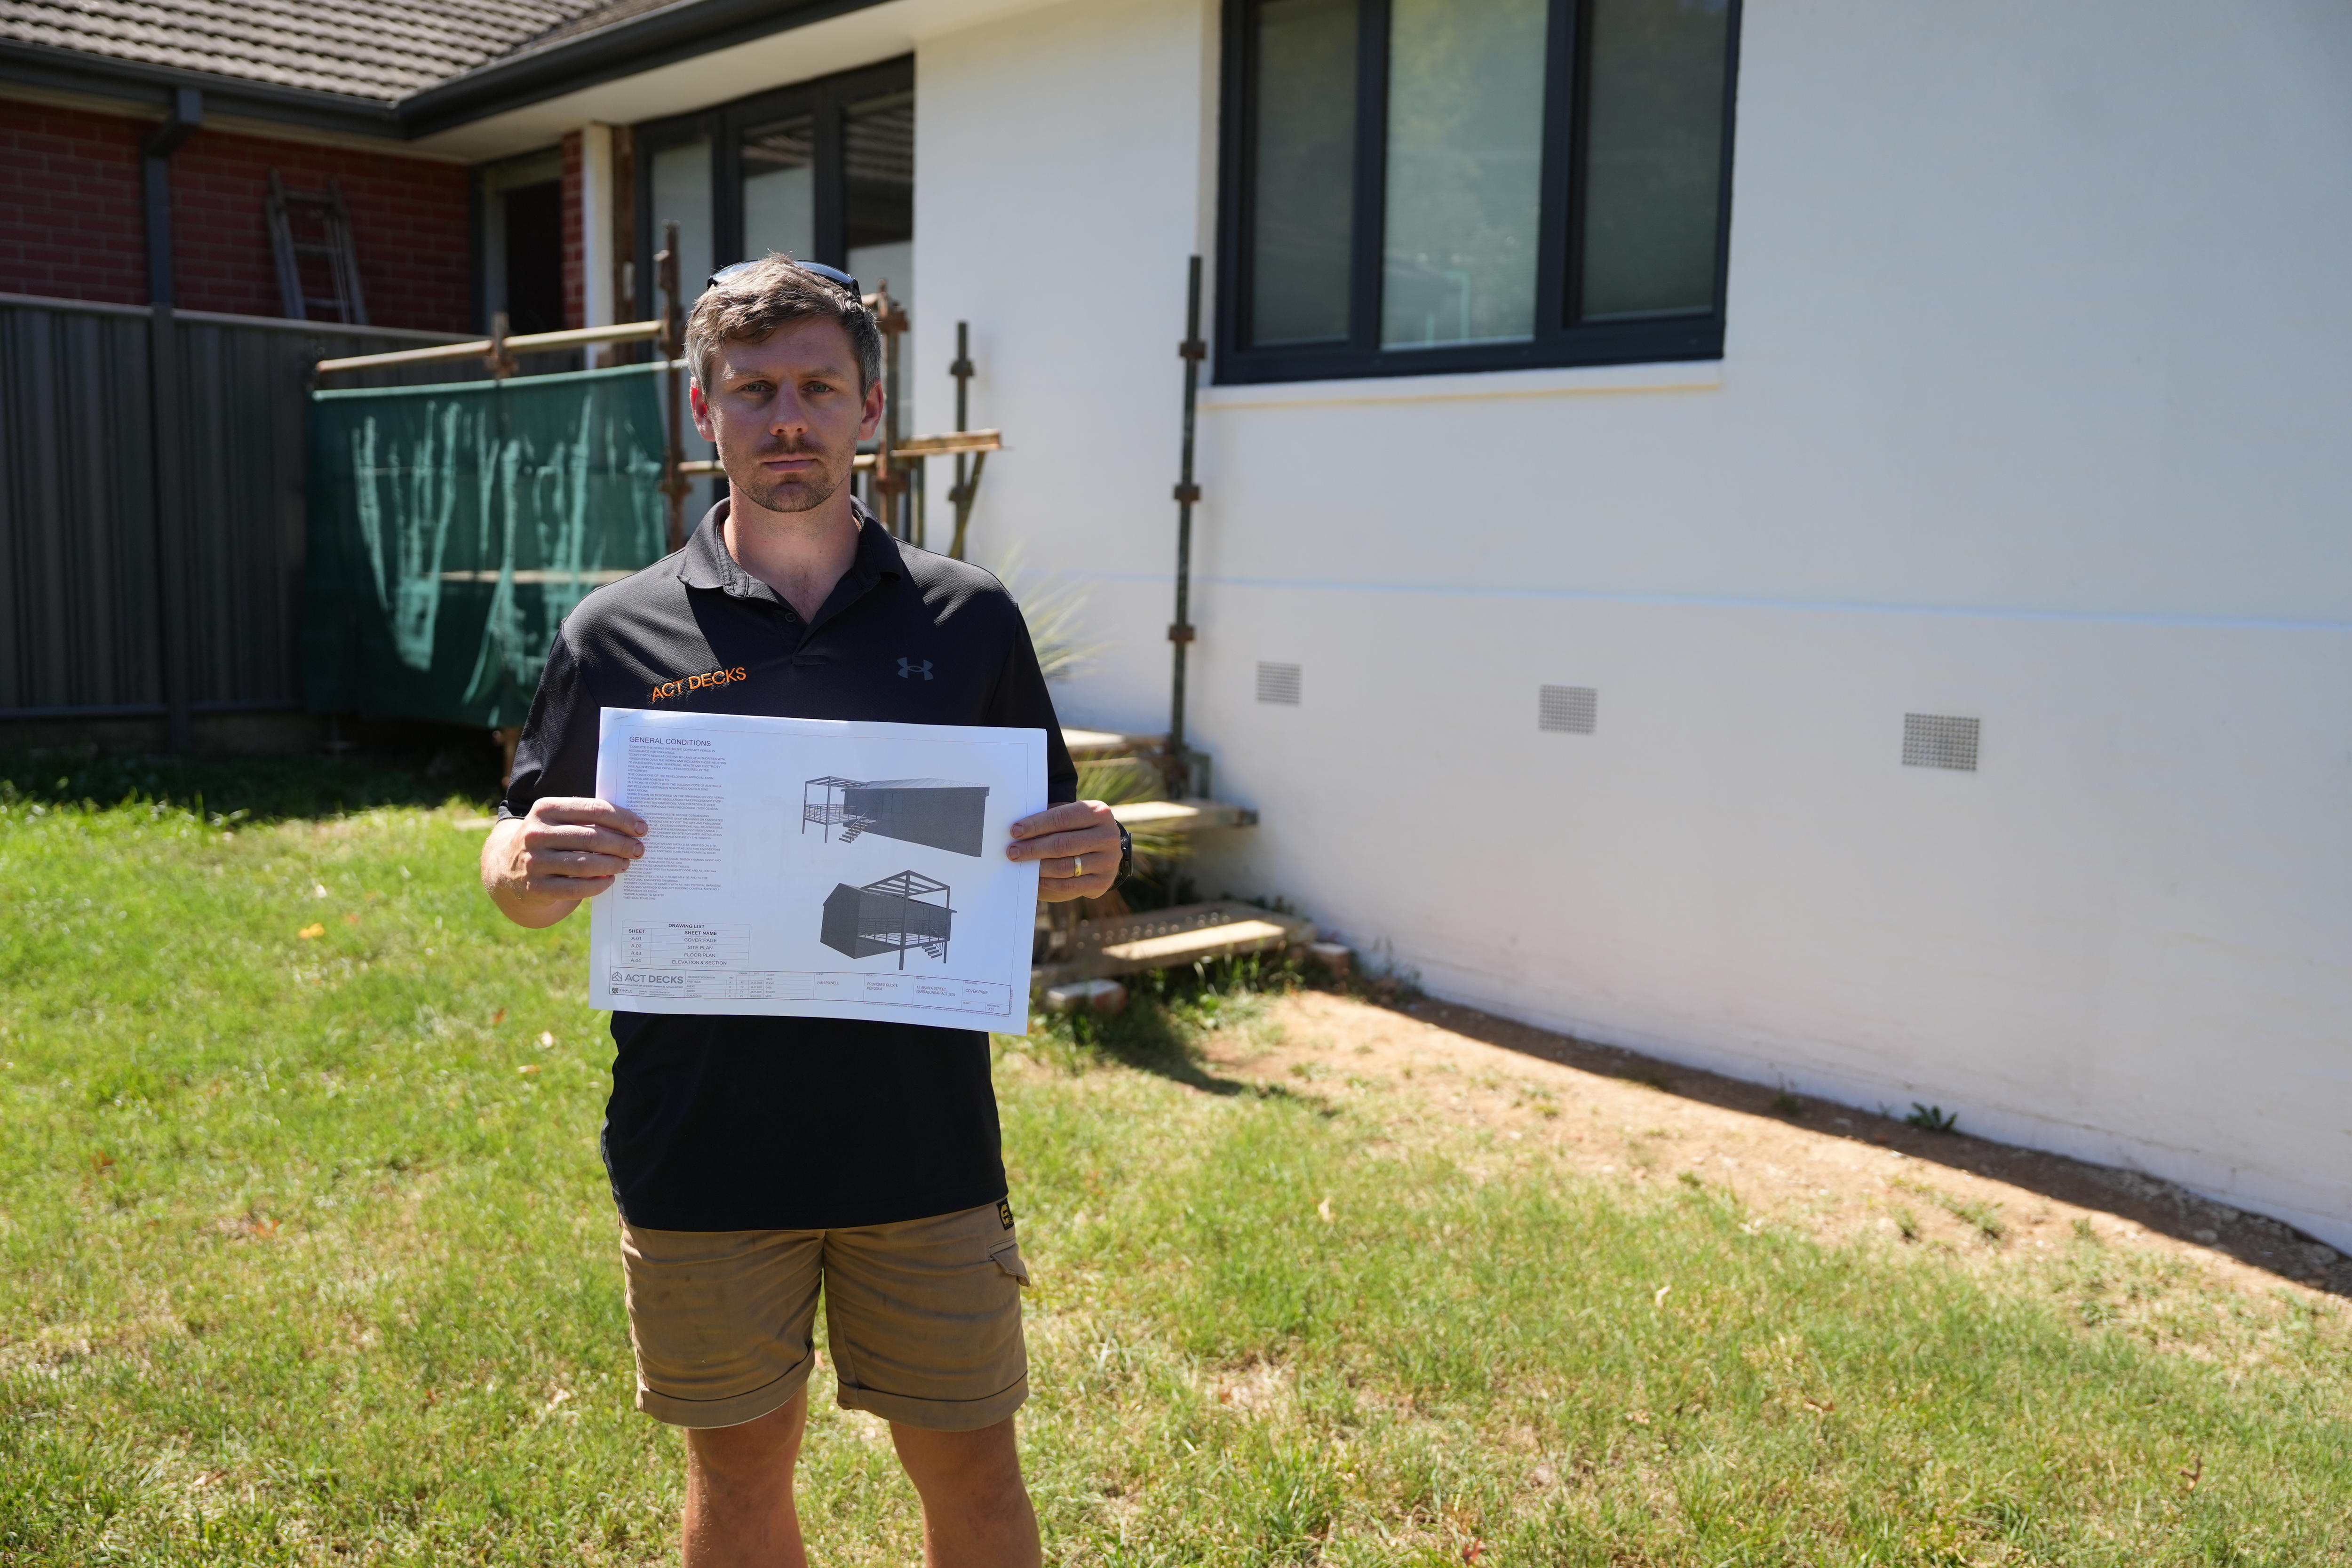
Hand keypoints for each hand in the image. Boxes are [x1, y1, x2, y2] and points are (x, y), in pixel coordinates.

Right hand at [482, 797, 647, 927]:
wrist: (507, 867)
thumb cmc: (548, 839)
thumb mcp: (558, 820)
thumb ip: (587, 818)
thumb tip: (632, 826)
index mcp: (545, 809)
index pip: (593, 809)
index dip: (622, 819)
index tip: (641, 828)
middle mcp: (535, 833)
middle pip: (592, 837)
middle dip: (621, 844)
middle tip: (638, 849)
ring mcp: (533, 861)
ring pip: (585, 864)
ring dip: (612, 864)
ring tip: (625, 864)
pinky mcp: (536, 887)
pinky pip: (575, 888)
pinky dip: (597, 885)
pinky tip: (609, 881)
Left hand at [1007, 800, 1120, 903]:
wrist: (1103, 850)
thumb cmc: (1077, 829)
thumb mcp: (1069, 817)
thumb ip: (1049, 819)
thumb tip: (1018, 831)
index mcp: (1100, 813)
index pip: (1062, 819)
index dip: (1036, 825)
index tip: (1015, 831)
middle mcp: (1108, 837)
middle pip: (1063, 844)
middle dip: (1033, 848)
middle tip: (1012, 851)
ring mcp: (1108, 861)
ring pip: (1065, 867)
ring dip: (1038, 867)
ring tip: (1021, 863)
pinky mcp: (1102, 882)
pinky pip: (1069, 885)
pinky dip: (1049, 882)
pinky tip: (1035, 877)